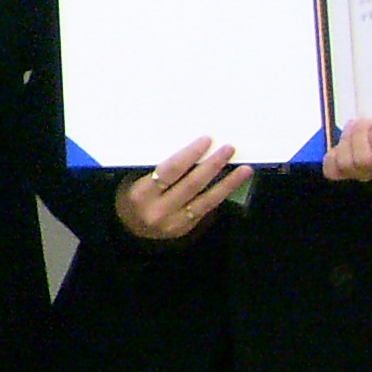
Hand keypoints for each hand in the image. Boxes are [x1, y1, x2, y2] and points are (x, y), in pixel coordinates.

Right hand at [116, 136, 248, 240]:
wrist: (127, 231)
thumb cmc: (131, 197)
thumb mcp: (134, 181)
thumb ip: (159, 170)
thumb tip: (192, 151)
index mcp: (141, 194)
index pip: (169, 171)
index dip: (189, 155)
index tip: (206, 141)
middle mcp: (158, 210)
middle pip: (191, 184)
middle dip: (212, 165)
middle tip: (228, 149)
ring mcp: (174, 222)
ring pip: (205, 200)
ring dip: (227, 183)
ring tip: (243, 169)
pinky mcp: (186, 229)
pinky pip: (207, 209)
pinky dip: (221, 194)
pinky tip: (232, 183)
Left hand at [322, 116, 371, 182]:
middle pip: (363, 161)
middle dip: (359, 136)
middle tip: (362, 119)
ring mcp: (361, 174)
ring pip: (347, 164)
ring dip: (346, 140)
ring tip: (353, 125)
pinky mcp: (343, 173)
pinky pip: (332, 172)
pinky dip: (331, 157)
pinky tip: (339, 146)